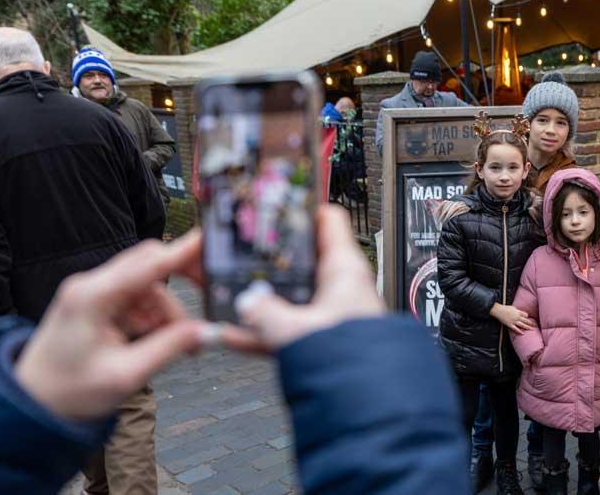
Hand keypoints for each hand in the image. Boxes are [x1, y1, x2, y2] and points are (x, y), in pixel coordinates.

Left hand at [14, 233, 209, 420]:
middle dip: (184, 281)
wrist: (33, 405)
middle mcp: (91, 286)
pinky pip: (139, 298)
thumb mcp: (126, 375)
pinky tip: (159, 341)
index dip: (183, 251)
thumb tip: (209, 331)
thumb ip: (170, 348)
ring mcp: (93, 292)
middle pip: (150, 264)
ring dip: (169, 310)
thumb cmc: (70, 393)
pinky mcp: (98, 303)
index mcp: (92, 298)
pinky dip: (156, 316)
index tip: (210, 240)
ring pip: (149, 284)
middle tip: (210, 300)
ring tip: (182, 344)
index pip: (147, 264)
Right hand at [225, 205, 385, 351]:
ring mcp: (333, 312)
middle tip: (241, 250)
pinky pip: (289, 327)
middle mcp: (342, 286)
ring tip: (230, 294)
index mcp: (344, 269)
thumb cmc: (353, 357)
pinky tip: (233, 335)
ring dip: (263, 297)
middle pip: (301, 257)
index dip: (301, 206)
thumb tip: (244, 302)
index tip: (276, 201)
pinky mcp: (325, 338)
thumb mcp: (295, 329)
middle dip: (271, 256)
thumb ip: (263, 312)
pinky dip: (264, 330)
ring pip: (292, 294)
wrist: (368, 398)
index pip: (327, 219)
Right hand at [490, 304, 534, 334]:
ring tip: (531, 329)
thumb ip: (516, 310)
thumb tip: (518, 311)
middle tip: (535, 325)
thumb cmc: (505, 308)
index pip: (525, 315)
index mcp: (518, 312)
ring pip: (522, 325)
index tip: (528, 318)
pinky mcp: (510, 325)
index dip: (527, 317)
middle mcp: (517, 317)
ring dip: (527, 327)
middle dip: (530, 323)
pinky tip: (522, 333)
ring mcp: (514, 321)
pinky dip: (519, 331)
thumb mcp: (512, 307)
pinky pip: (516, 329)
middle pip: (526, 320)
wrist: (498, 310)